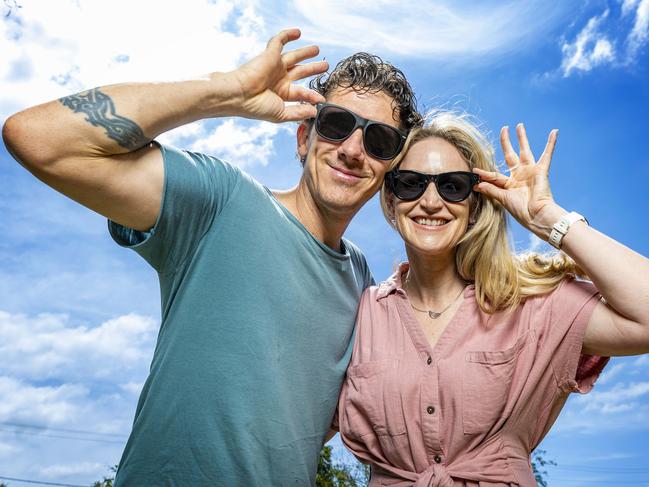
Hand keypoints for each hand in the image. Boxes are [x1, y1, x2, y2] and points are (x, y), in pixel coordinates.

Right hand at [226, 28, 327, 122]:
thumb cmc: (256, 107)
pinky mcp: (270, 55)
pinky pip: (279, 41)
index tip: (321, 99)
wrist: (239, 95)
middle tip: (325, 65)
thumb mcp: (281, 114)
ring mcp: (274, 66)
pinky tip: (298, 32)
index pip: (301, 92)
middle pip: (300, 72)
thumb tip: (314, 111)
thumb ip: (298, 113)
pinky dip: (287, 35)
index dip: (312, 95)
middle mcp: (279, 79)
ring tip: (317, 49)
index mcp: (281, 93)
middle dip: (313, 68)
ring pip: (293, 56)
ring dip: (305, 52)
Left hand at [473, 124, 564, 239]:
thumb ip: (491, 189)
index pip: (494, 175)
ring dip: (522, 138)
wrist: (536, 216)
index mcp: (510, 184)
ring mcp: (530, 172)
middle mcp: (520, 176)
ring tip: (519, 126)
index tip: (474, 170)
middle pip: (511, 155)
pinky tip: (554, 132)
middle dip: (506, 143)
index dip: (484, 173)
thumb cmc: (521, 211)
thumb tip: (477, 184)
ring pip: (525, 151)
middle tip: (504, 129)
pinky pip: (547, 155)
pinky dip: (551, 144)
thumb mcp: (503, 199)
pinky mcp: (541, 171)